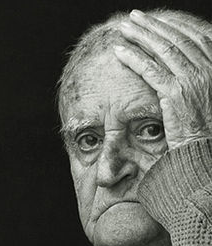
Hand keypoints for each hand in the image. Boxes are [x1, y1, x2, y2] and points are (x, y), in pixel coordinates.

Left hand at [115, 10, 211, 149]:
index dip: (171, 26)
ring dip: (140, 36)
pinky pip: (150, 70)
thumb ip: (197, 79)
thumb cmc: (202, 129)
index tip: (154, 21)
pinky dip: (133, 58)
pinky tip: (119, 52)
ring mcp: (191, 80)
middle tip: (134, 18)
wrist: (201, 150)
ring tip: (124, 28)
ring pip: (162, 50)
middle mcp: (205, 69)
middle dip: (152, 26)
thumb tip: (182, 68)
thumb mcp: (205, 97)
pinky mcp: (175, 93)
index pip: (192, 37)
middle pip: (175, 39)